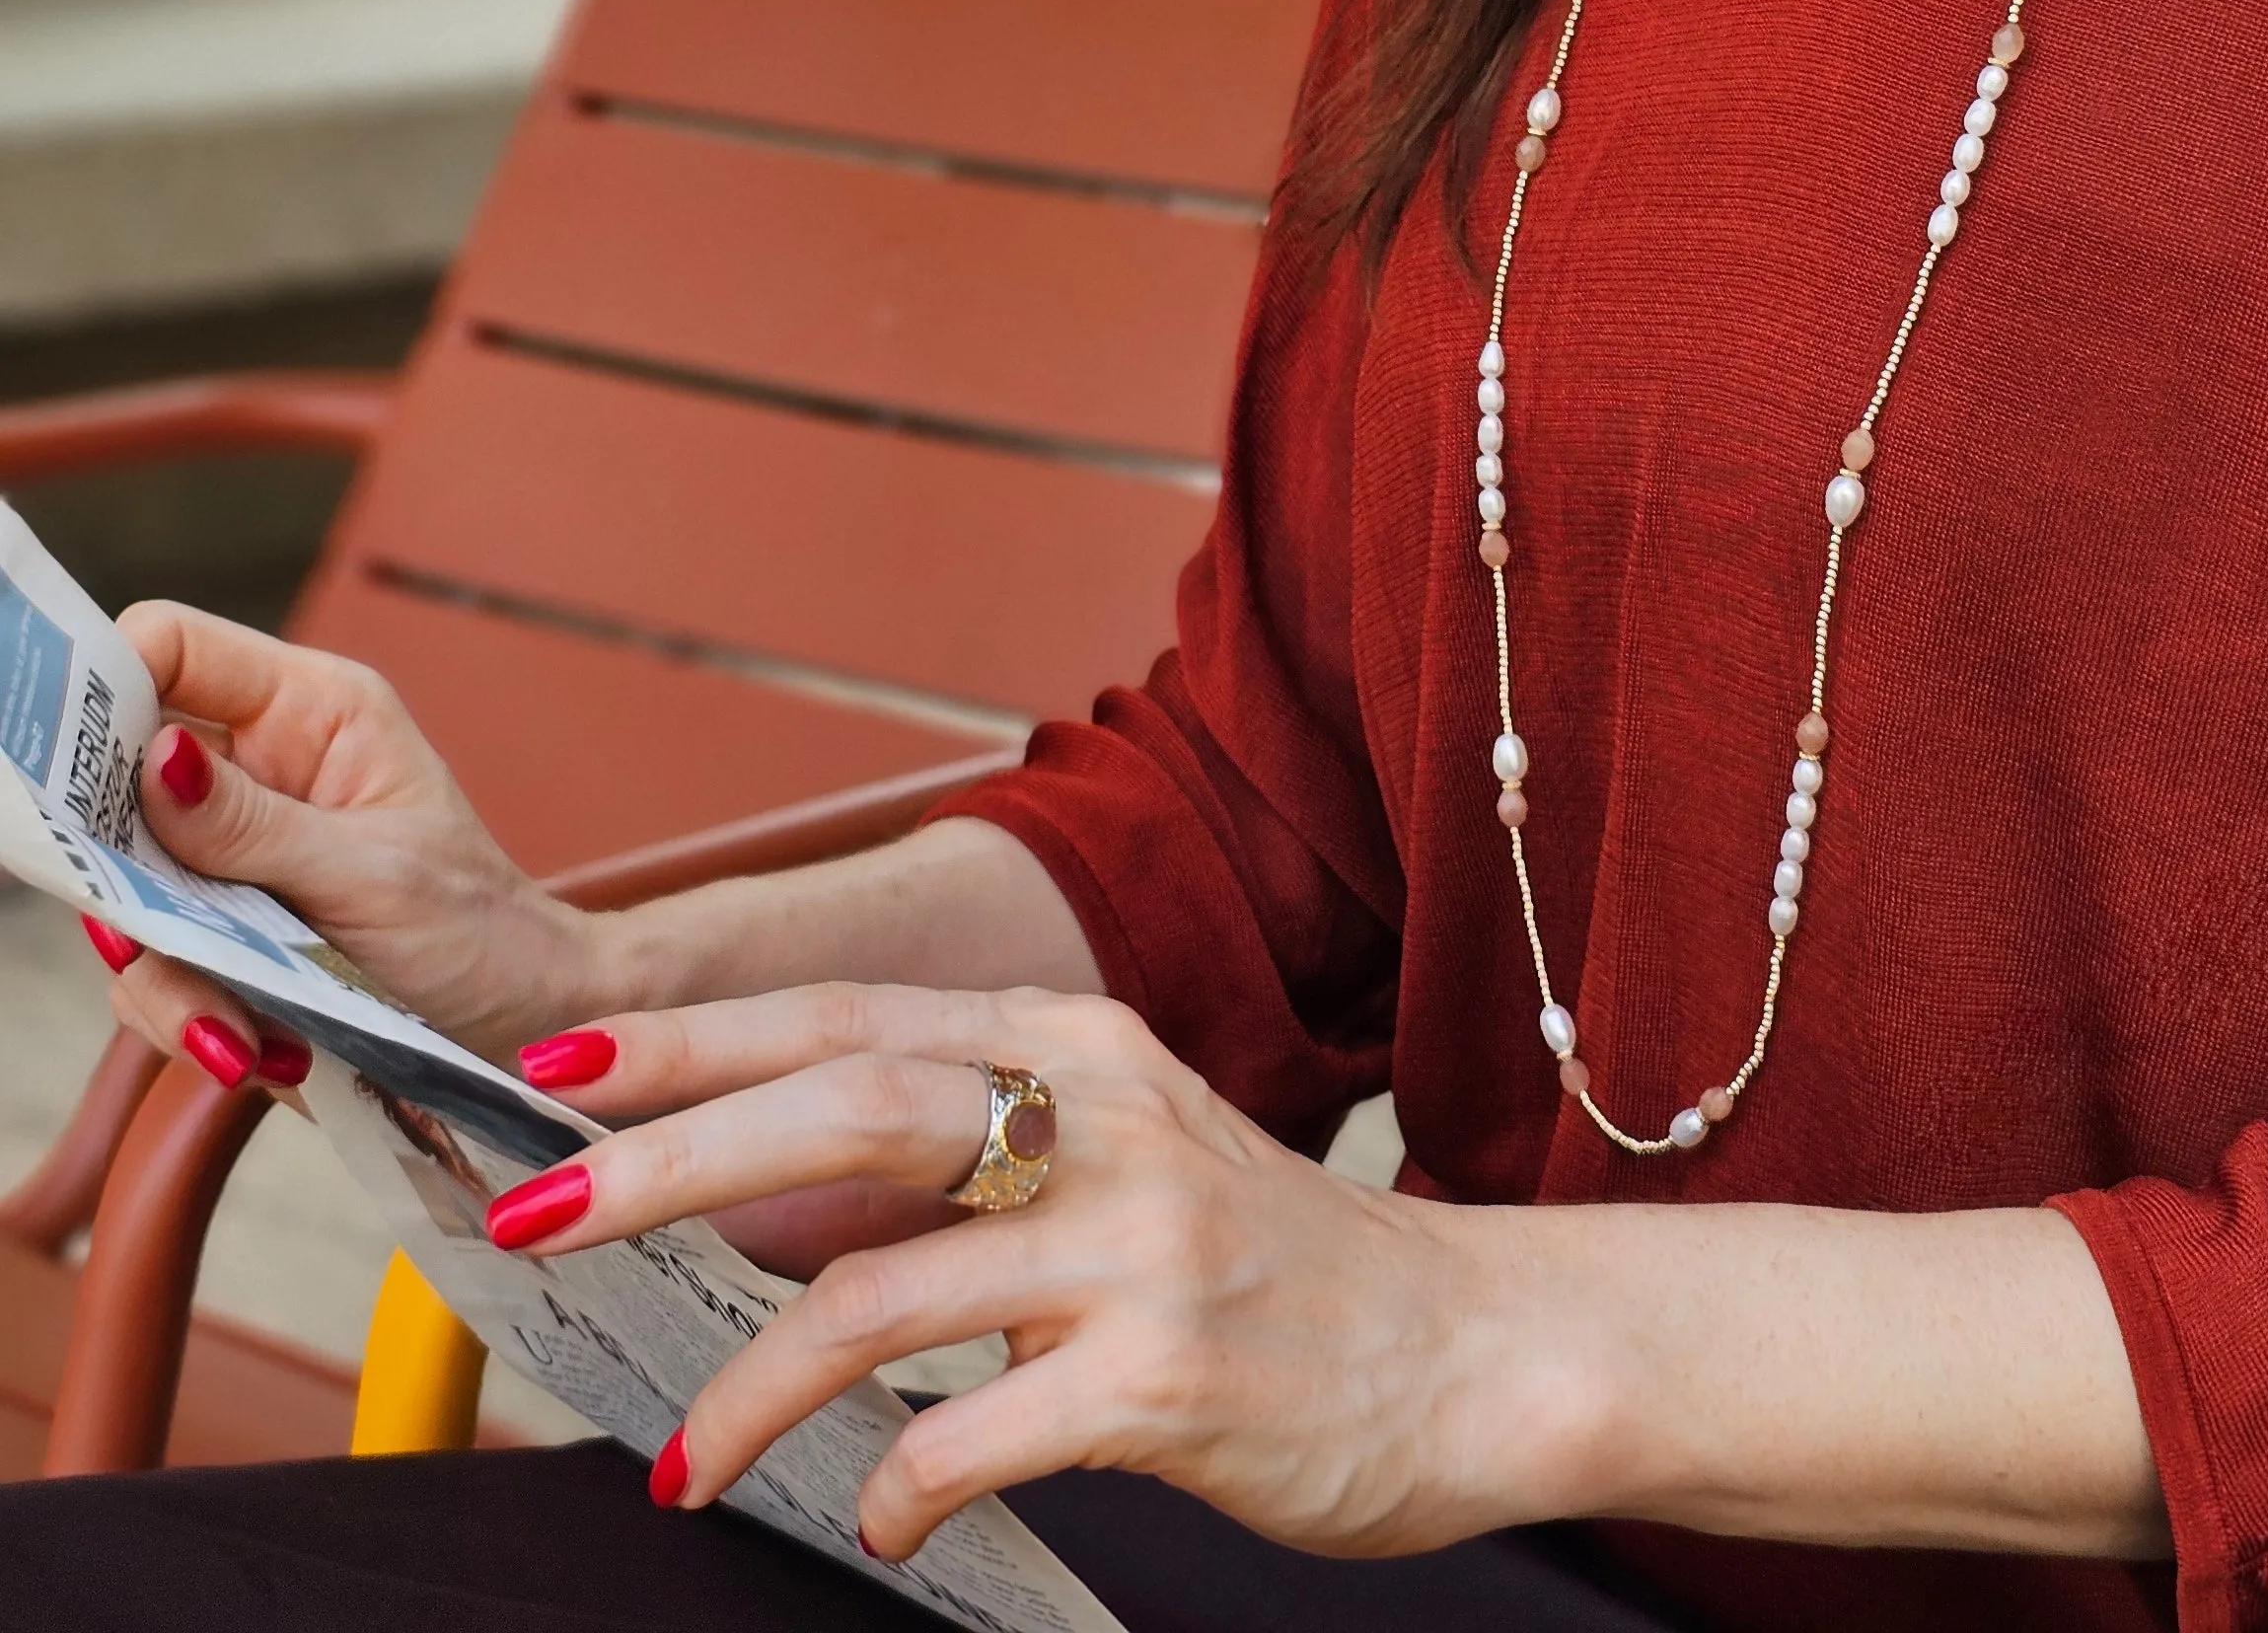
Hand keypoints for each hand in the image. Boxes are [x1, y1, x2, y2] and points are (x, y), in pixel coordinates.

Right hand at [93, 604, 605, 1084]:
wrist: (515, 1030)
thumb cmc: (473, 927)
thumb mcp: (373, 873)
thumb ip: (253, 825)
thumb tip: (150, 758)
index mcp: (308, 712)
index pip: (173, 651)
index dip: (107, 686)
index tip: (74, 769)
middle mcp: (255, 773)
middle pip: (115, 780)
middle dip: (118, 866)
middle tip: (139, 926)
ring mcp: (227, 860)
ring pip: (122, 895)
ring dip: (170, 973)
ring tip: (236, 1028)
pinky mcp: (217, 940)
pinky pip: (153, 973)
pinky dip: (190, 1020)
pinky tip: (262, 1053)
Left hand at [484, 985, 1570, 1563]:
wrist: (1470, 1352)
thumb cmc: (1266, 1266)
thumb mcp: (1123, 1155)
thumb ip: (970, 1150)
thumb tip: (759, 1180)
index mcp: (1080, 1044)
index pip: (846, 1019)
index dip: (692, 1044)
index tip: (556, 1074)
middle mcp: (1106, 1116)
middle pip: (844, 1110)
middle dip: (664, 1164)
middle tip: (530, 1219)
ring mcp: (1142, 1243)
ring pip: (882, 1296)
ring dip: (748, 1389)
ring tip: (683, 1463)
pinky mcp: (1171, 1380)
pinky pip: (973, 1439)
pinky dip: (892, 1485)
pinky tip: (874, 1514)